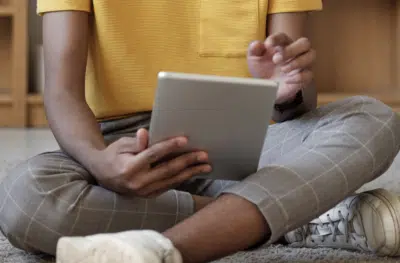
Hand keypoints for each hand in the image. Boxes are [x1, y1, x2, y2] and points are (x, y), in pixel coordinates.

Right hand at [92, 129, 211, 196]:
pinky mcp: (148, 196)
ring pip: (172, 180)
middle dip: (188, 161)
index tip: (185, 140)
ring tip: (206, 166)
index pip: (154, 155)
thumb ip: (136, 142)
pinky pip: (168, 186)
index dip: (170, 146)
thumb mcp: (121, 144)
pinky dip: (181, 179)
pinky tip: (193, 172)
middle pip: (168, 170)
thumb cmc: (113, 155)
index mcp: (130, 168)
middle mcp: (138, 182)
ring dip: (190, 173)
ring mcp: (144, 192)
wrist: (102, 174)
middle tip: (204, 155)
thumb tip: (146, 133)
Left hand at [247, 33, 315, 103]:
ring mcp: (303, 64)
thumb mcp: (254, 61)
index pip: (283, 37)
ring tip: (283, 69)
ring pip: (311, 55)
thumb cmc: (263, 70)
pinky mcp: (305, 77)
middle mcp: (296, 52)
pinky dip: (299, 77)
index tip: (267, 45)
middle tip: (276, 59)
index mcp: (282, 45)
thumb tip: (257, 44)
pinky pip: (309, 74)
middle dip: (291, 50)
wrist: (268, 90)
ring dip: (297, 62)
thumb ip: (254, 51)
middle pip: (304, 42)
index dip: (276, 39)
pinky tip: (288, 80)